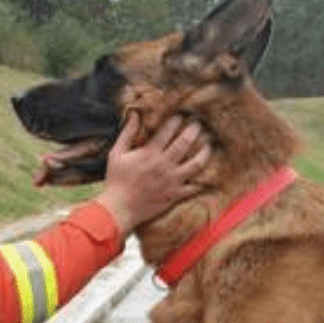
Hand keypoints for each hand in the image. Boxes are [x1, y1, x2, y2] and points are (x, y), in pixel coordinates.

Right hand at [94, 115, 209, 234]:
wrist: (120, 208)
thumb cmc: (116, 180)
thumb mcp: (117, 153)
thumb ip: (127, 133)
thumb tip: (134, 115)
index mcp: (150, 153)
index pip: (168, 131)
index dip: (176, 121)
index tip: (180, 116)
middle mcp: (164, 164)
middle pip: (185, 142)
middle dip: (194, 130)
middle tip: (197, 125)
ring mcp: (172, 180)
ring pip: (196, 163)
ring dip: (204, 152)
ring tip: (208, 145)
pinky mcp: (175, 194)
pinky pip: (194, 187)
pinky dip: (203, 181)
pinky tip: (208, 174)